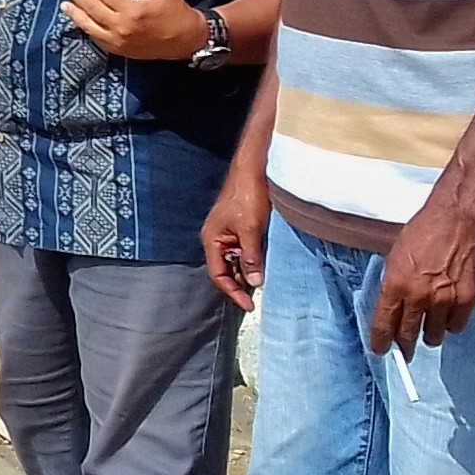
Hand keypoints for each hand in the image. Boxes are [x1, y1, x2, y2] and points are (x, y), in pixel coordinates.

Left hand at [63, 0, 205, 59]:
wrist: (186, 40)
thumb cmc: (175, 10)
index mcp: (133, 10)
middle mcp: (122, 28)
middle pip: (92, 8)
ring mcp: (118, 42)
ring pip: (89, 26)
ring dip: (75, 13)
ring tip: (65, 2)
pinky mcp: (118, 51)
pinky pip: (96, 38)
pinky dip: (85, 27)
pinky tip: (79, 19)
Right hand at [201, 170, 268, 310]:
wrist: (253, 169)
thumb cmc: (247, 195)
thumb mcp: (250, 229)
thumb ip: (251, 257)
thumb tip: (255, 283)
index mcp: (212, 240)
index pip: (219, 275)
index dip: (233, 292)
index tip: (249, 305)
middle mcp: (216, 239)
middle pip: (225, 270)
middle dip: (239, 285)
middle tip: (256, 299)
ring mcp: (227, 233)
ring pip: (235, 261)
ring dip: (247, 272)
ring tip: (261, 283)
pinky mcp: (238, 228)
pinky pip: (242, 250)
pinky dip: (251, 260)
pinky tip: (262, 265)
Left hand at [371, 193, 474, 354]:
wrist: (457, 217)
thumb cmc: (425, 230)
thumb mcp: (396, 256)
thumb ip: (394, 284)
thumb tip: (393, 306)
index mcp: (395, 284)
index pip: (384, 324)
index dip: (380, 342)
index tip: (380, 350)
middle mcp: (418, 297)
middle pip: (407, 335)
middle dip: (404, 344)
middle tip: (405, 348)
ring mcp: (444, 300)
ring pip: (434, 335)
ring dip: (429, 334)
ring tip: (429, 327)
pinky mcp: (467, 299)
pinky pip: (457, 325)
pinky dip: (452, 323)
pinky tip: (449, 314)